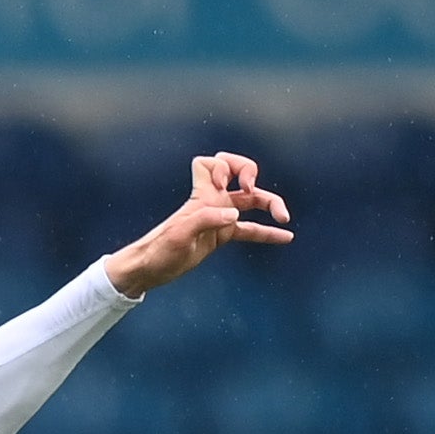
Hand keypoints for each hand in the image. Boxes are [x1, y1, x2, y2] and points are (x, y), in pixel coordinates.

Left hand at [103, 154, 292, 298]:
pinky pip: (250, 230)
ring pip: (251, 201)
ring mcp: (219, 217)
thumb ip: (205, 219)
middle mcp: (212, 202)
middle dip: (250, 171)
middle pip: (239, 173)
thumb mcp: (179, 235)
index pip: (211, 163)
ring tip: (284, 217)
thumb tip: (234, 214)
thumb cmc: (158, 251)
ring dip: (270, 203)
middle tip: (249, 189)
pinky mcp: (221, 235)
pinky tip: (285, 237)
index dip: (222, 166)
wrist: (149, 270)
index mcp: (201, 196)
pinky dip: (267, 232)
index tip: (224, 184)